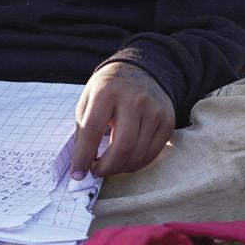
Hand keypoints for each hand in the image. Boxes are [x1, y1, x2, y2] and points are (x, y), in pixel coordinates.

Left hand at [70, 62, 174, 178]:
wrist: (140, 70)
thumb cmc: (108, 88)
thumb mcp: (89, 98)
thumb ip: (84, 127)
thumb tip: (81, 163)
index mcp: (107, 91)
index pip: (93, 130)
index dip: (83, 155)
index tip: (76, 174)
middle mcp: (134, 100)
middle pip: (122, 146)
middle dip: (107, 167)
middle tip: (96, 172)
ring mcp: (154, 110)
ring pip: (139, 154)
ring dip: (120, 168)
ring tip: (109, 166)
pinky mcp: (168, 121)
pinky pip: (152, 154)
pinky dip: (136, 164)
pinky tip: (125, 161)